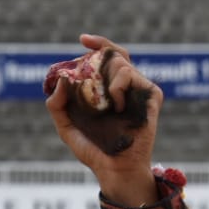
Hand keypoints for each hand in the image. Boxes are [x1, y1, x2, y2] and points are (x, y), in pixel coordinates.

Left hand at [47, 33, 160, 207]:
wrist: (114, 168)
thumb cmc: (93, 150)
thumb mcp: (66, 126)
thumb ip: (57, 105)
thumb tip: (62, 79)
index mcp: (107, 90)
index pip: (105, 58)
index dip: (97, 44)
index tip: (83, 39)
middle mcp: (124, 87)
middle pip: (115, 53)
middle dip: (101, 51)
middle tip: (88, 54)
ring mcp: (139, 90)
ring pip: (122, 61)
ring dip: (107, 77)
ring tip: (107, 102)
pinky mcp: (151, 95)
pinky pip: (132, 75)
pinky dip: (119, 86)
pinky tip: (117, 106)